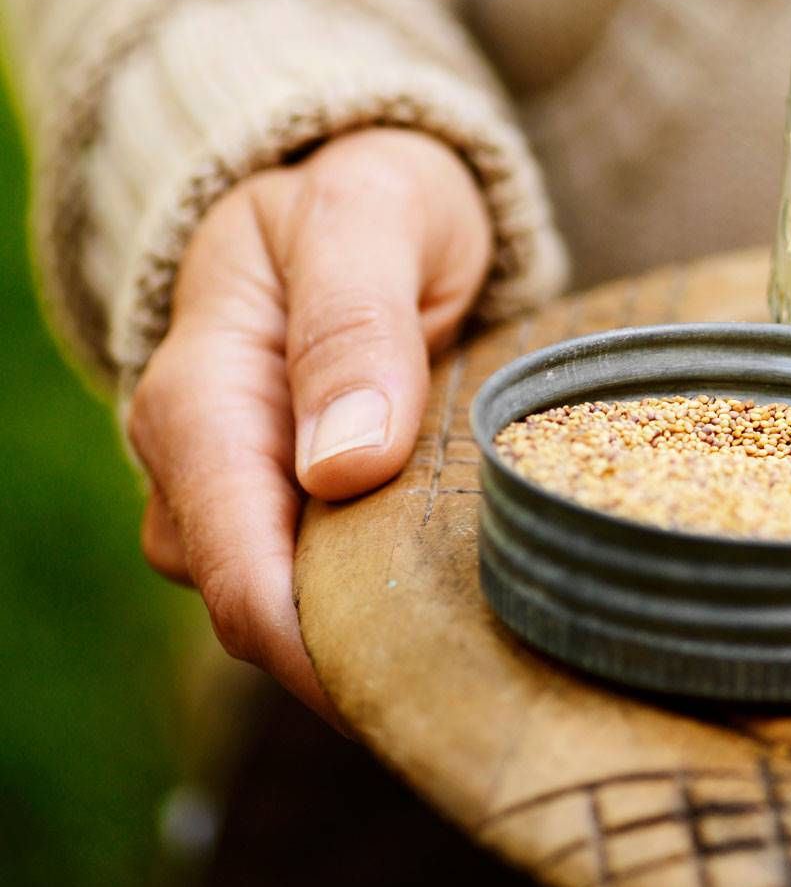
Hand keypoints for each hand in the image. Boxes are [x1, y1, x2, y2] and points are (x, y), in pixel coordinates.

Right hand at [128, 129, 491, 724]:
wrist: (358, 194)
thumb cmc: (366, 195)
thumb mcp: (368, 219)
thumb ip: (351, 325)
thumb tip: (340, 467)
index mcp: (202, 400)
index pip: (241, 575)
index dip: (321, 654)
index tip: (425, 692)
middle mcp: (202, 468)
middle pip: (264, 616)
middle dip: (360, 663)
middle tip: (490, 686)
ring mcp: (238, 496)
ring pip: (293, 610)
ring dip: (377, 636)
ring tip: (493, 640)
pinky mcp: (286, 507)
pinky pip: (323, 582)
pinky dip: (384, 600)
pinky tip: (463, 597)